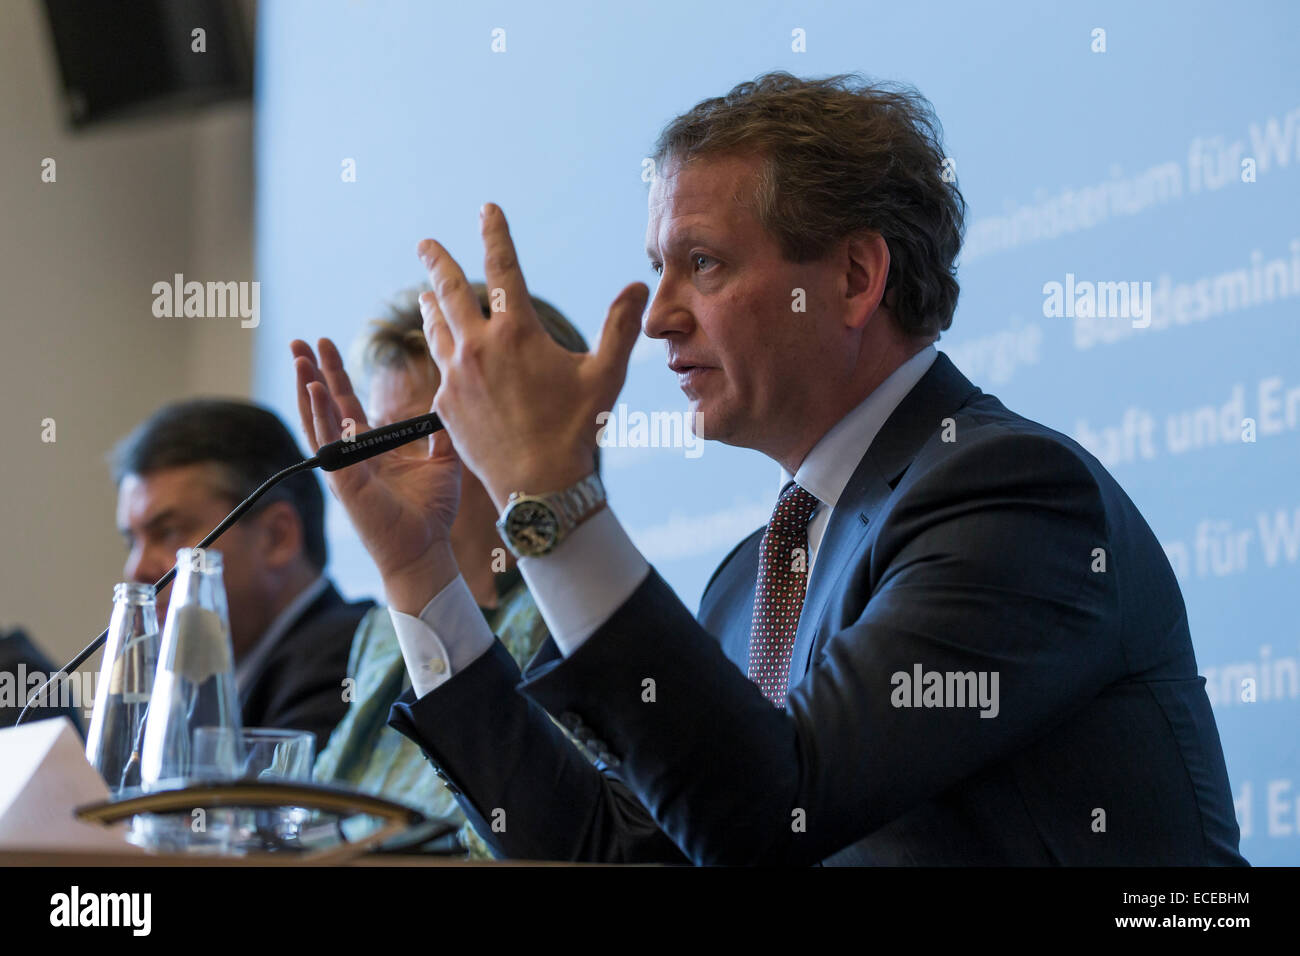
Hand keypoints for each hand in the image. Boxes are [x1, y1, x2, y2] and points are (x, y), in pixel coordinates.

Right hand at [290, 337, 460, 613]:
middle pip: (325, 405)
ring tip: (299, 357)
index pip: (346, 403)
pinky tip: (315, 389)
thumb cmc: (432, 513)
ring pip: (318, 420)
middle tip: (299, 340)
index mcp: (370, 449)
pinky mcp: (346, 481)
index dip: (335, 374)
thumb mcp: (443, 462)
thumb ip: (443, 434)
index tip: (325, 344)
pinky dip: (322, 415)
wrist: (427, 550)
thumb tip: (453, 406)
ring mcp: (344, 468)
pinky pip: (330, 442)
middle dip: (312, 372)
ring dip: (308, 387)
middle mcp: (350, 455)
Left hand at [418, 203, 648, 508]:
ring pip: (436, 328)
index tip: (487, 208)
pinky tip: (442, 354)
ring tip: (426, 295)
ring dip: (432, 305)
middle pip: (449, 290)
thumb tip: (639, 284)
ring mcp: (455, 376)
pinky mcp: (443, 404)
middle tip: (425, 243)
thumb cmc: (576, 429)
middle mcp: (478, 347)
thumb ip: (620, 327)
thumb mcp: (606, 375)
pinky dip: (441, 353)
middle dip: (437, 261)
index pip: (502, 267)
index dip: (495, 233)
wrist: (537, 485)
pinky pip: (439, 369)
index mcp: (516, 332)